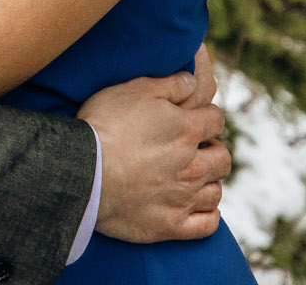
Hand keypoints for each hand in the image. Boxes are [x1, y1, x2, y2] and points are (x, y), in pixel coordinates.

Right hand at [78, 45, 229, 243]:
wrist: (82, 172)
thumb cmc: (104, 126)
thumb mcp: (134, 89)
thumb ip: (169, 84)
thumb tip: (192, 81)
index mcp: (187, 130)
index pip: (216, 120)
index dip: (207, 117)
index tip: (193, 119)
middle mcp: (193, 166)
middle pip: (223, 158)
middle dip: (213, 150)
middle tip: (194, 150)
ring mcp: (183, 198)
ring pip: (216, 192)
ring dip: (208, 182)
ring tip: (191, 178)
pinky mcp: (170, 225)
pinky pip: (206, 225)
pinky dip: (208, 217)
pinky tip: (197, 208)